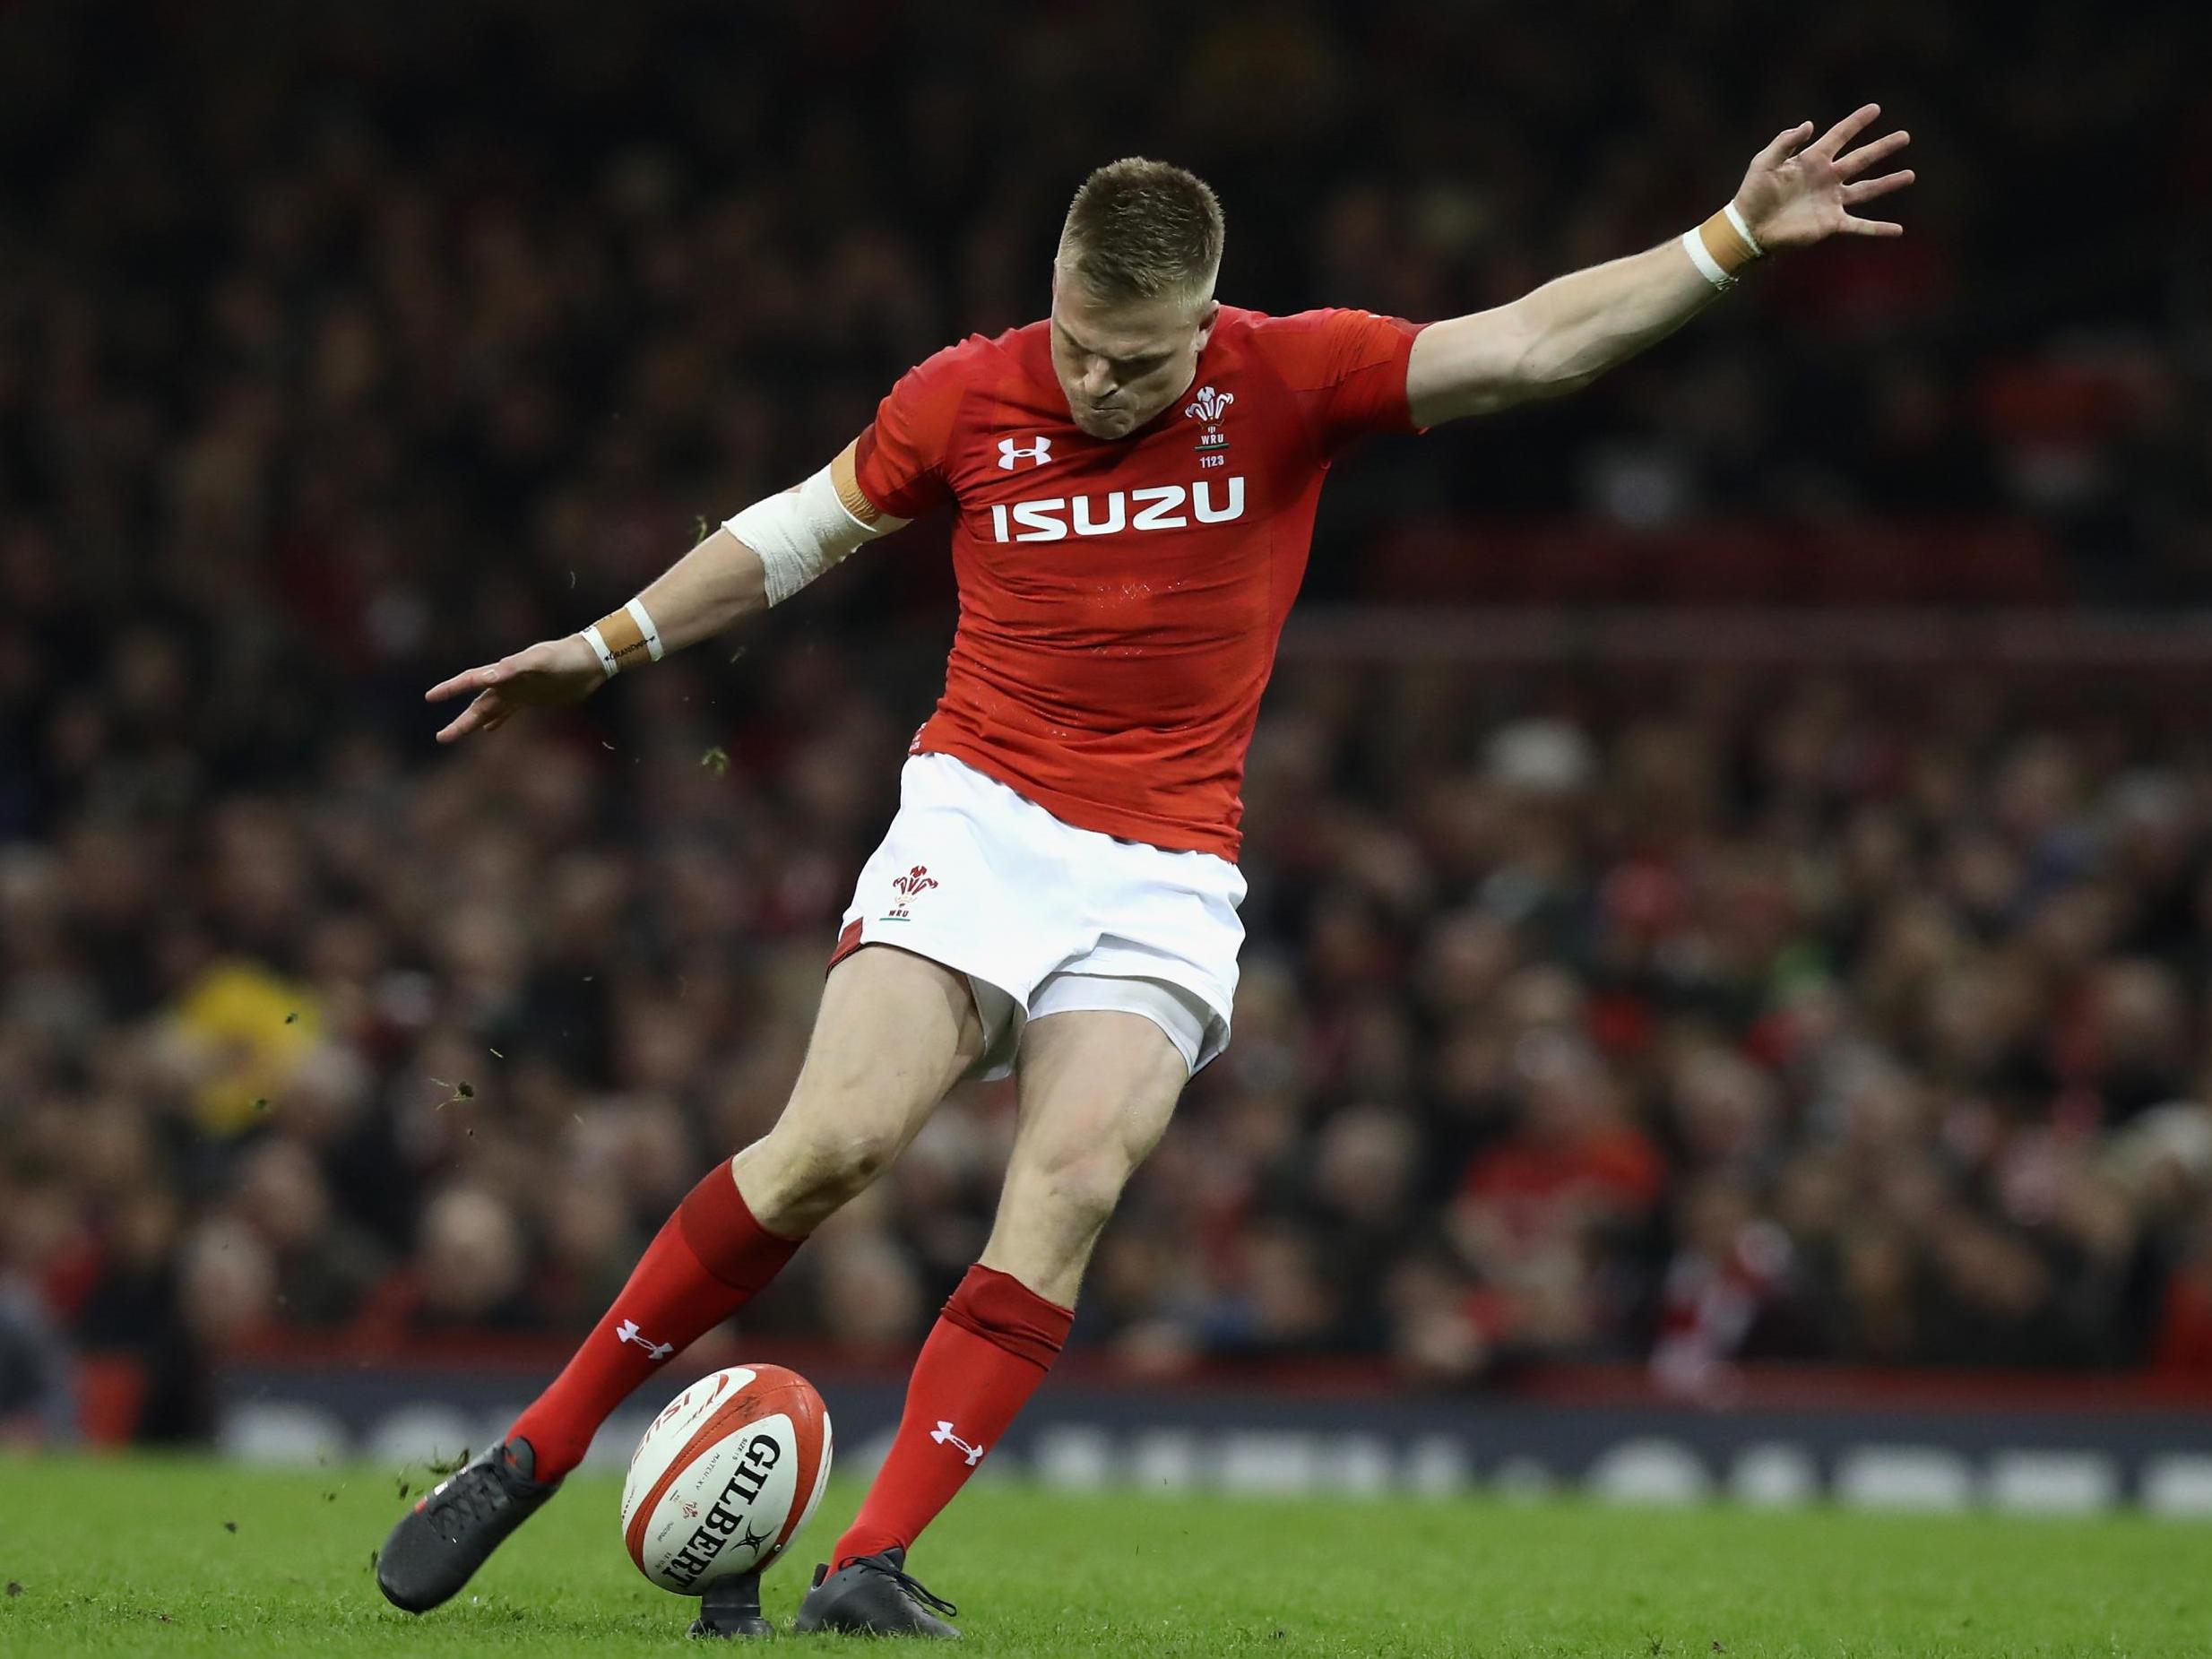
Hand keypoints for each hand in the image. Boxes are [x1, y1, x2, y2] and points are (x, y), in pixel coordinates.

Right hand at [424, 634, 604, 742]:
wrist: (589, 661)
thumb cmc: (564, 658)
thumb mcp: (539, 661)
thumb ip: (514, 668)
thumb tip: (488, 676)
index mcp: (504, 672)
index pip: (471, 680)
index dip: (450, 689)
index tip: (430, 696)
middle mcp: (507, 683)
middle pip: (477, 704)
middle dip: (460, 722)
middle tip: (441, 738)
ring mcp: (519, 692)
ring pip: (489, 710)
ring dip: (473, 723)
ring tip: (454, 735)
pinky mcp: (532, 699)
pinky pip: (508, 712)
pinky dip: (497, 721)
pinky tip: (489, 730)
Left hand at [1732, 104, 1914, 250]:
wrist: (1749, 228)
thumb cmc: (1753, 193)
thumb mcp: (1764, 162)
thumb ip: (1784, 142)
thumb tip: (1809, 124)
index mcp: (1812, 160)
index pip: (1840, 135)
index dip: (1856, 122)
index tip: (1875, 109)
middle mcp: (1827, 178)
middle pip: (1861, 159)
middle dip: (1883, 147)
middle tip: (1905, 136)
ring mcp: (1831, 201)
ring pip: (1867, 189)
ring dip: (1888, 183)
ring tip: (1910, 175)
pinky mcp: (1831, 223)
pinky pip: (1860, 226)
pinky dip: (1878, 229)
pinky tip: (1897, 230)